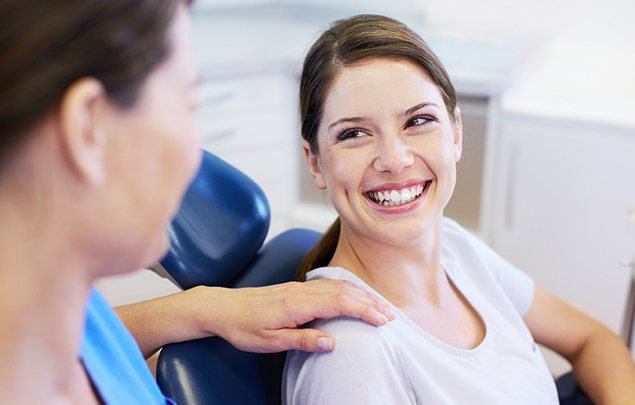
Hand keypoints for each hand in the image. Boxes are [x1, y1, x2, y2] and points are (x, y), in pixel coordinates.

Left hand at [191, 279, 395, 352]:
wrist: (222, 307)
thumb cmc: (243, 327)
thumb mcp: (269, 341)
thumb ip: (301, 340)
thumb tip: (332, 342)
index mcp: (297, 304)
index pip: (340, 303)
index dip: (364, 310)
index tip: (383, 320)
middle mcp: (301, 291)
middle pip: (344, 291)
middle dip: (370, 302)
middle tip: (391, 315)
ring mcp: (299, 287)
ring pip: (337, 285)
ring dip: (361, 294)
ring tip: (380, 305)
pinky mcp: (296, 288)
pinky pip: (328, 284)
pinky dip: (347, 289)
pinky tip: (353, 294)